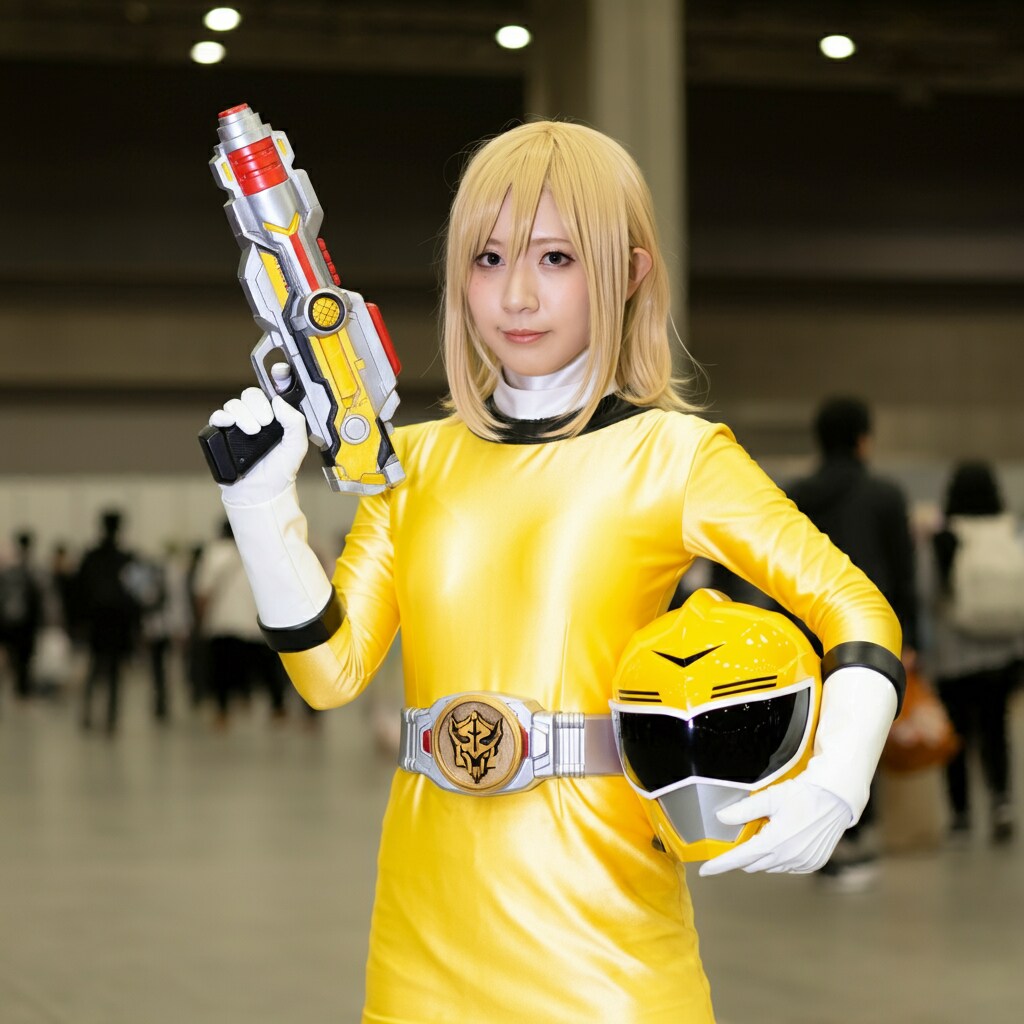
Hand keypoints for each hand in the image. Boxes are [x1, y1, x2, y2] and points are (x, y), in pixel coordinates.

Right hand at [209, 365, 306, 505]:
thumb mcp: (297, 447)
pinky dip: (222, 417)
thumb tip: (279, 401)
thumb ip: (295, 423)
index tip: (279, 371)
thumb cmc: (280, 471)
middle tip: (265, 423)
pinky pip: (218, 416)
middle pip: (251, 394)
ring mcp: (239, 424)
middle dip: (258, 405)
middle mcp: (257, 416)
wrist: (262, 493)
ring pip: (235, 404)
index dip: (277, 377)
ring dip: (243, 414)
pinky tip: (229, 424)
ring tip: (253, 432)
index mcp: (277, 416)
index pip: (274, 390)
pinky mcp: (223, 434)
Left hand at [698, 779, 851, 875]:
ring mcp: (801, 863)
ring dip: (761, 855)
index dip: (720, 865)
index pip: (739, 858)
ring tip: (767, 832)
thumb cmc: (802, 795)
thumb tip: (721, 817)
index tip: (705, 870)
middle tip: (741, 837)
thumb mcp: (770, 798)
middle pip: (752, 864)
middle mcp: (787, 857)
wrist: (836, 800)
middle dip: (742, 854)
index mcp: (774, 842)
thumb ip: (743, 810)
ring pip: (769, 866)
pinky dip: (779, 857)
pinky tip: (783, 840)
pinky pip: (787, 866)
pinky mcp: (812, 864)